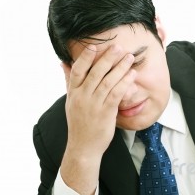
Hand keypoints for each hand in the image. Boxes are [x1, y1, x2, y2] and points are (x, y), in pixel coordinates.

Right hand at [59, 44, 135, 194]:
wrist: (83, 147)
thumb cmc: (79, 123)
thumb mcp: (71, 101)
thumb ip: (69, 81)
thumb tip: (63, 63)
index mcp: (73, 93)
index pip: (77, 71)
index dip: (85, 57)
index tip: (93, 46)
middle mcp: (82, 97)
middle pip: (95, 73)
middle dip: (107, 58)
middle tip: (118, 47)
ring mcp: (93, 105)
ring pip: (107, 82)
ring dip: (120, 68)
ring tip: (129, 57)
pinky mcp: (105, 113)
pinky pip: (116, 94)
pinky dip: (124, 83)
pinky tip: (132, 75)